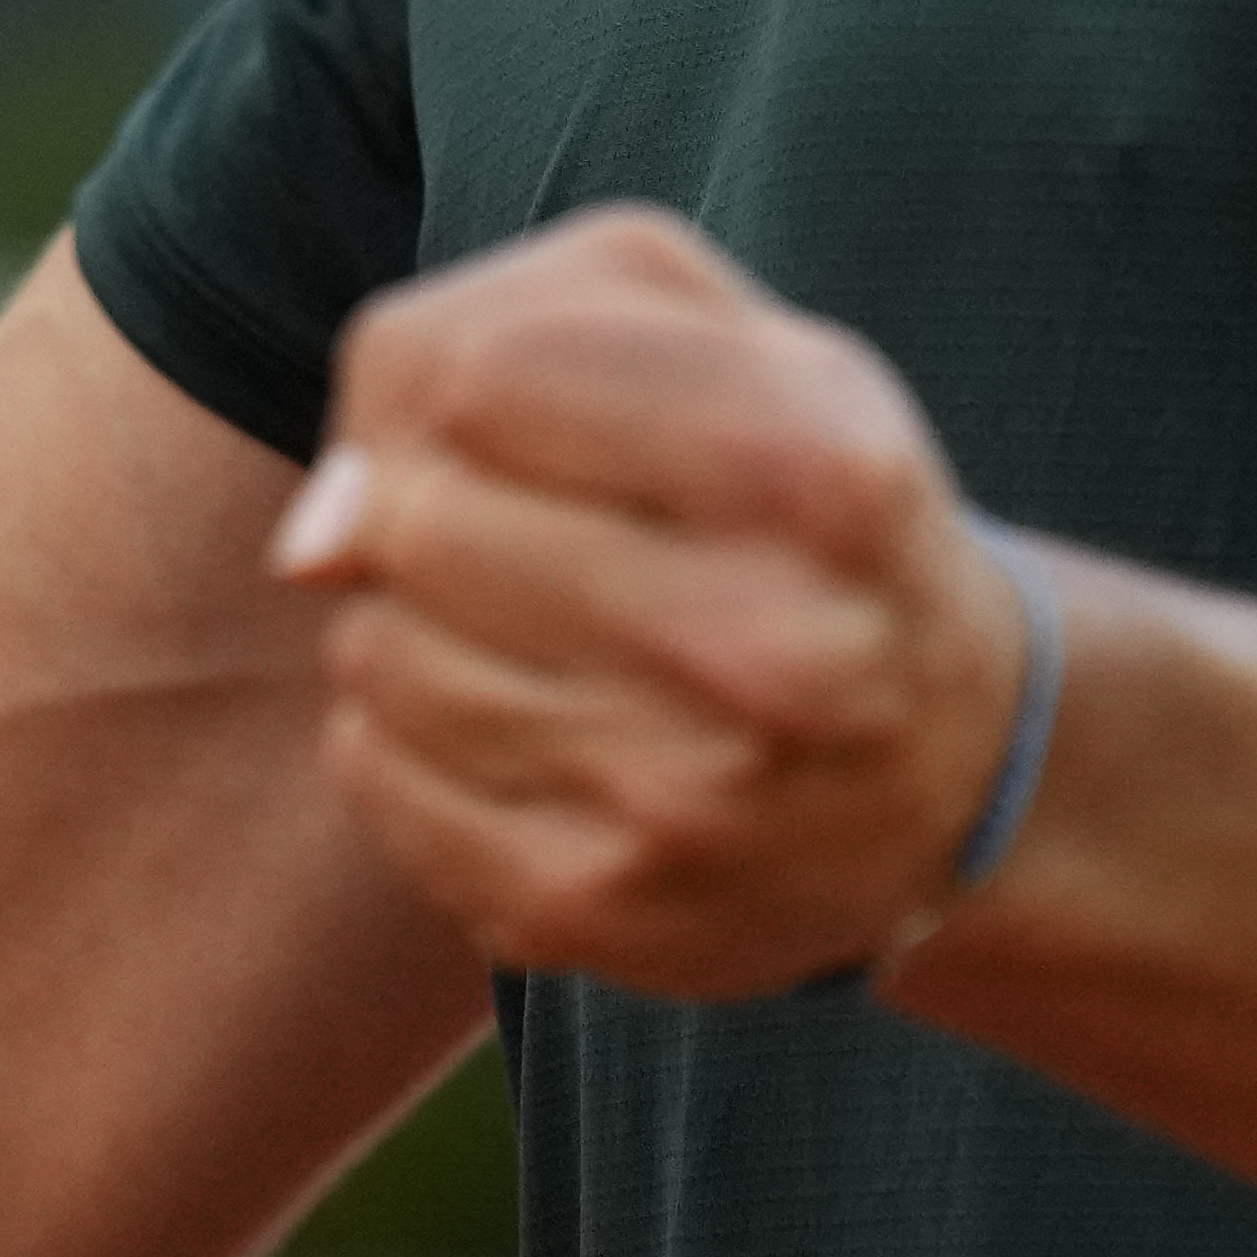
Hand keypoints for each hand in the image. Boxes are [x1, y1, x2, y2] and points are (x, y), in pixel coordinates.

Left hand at [275, 206, 1037, 999]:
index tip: (524, 414)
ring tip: (527, 625)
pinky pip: (374, 774)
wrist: (946, 764)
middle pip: (419, 519)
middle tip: (519, 528)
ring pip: (380, 647)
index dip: (465, 381)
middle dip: (428, 500)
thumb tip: (311, 538)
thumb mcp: (731, 345)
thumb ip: (496, 346)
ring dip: (409, 616)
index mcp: (820, 472)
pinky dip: (400, 731)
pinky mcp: (599, 912)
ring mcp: (685, 802)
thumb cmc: (799, 509)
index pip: (480, 377)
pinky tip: (510, 718)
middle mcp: (775, 651)